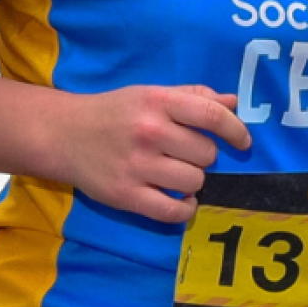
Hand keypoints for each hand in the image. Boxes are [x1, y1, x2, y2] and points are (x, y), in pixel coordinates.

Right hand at [48, 85, 250, 223]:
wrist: (64, 134)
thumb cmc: (115, 112)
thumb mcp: (150, 94)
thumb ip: (192, 96)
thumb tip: (232, 102)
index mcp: (157, 102)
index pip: (211, 115)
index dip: (235, 129)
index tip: (243, 142)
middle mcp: (148, 132)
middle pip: (206, 154)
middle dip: (203, 156)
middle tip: (184, 154)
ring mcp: (137, 166)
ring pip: (194, 182)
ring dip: (192, 181)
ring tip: (175, 174)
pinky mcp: (126, 196)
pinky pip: (173, 212)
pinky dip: (184, 209)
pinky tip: (180, 200)